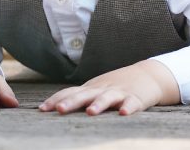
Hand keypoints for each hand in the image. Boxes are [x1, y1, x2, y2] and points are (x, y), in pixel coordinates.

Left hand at [39, 60, 179, 116]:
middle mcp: (102, 89)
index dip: (56, 99)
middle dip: (71, 102)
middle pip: (84, 95)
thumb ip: (79, 97)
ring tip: (90, 112)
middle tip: (58, 109)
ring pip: (107, 98)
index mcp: (91, 88)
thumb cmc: (116, 86)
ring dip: (99, 104)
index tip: (42, 110)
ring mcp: (119, 93)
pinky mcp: (136, 98)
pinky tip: (124, 113)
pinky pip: (132, 103)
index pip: (70, 92)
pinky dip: (128, 107)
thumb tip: (53, 107)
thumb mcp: (96, 89)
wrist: (148, 75)